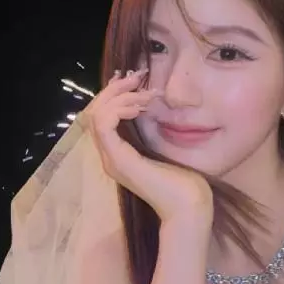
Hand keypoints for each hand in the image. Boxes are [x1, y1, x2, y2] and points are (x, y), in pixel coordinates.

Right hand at [87, 69, 212, 222]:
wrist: (189, 206)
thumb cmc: (184, 181)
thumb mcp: (164, 147)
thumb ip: (152, 129)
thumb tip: (152, 105)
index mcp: (119, 154)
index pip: (102, 117)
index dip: (113, 95)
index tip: (135, 82)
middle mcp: (110, 157)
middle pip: (94, 112)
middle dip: (114, 90)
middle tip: (136, 77)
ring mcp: (112, 159)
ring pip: (96, 115)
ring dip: (119, 97)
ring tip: (144, 95)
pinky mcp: (119, 160)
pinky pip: (104, 124)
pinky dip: (118, 109)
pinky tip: (139, 107)